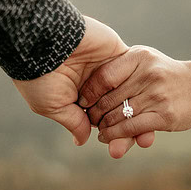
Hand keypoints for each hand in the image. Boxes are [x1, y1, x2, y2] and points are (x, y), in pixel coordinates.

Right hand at [13, 16, 155, 150]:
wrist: (44, 40)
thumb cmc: (40, 76)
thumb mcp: (52, 105)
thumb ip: (73, 121)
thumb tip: (83, 140)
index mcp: (75, 96)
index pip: (98, 119)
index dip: (110, 134)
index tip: (118, 149)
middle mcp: (93, 84)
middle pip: (117, 109)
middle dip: (127, 128)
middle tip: (140, 144)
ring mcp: (106, 68)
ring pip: (129, 95)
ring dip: (138, 114)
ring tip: (147, 136)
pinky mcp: (117, 53)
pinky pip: (134, 75)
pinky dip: (142, 92)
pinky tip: (150, 112)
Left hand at [79, 46, 190, 156]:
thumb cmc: (166, 74)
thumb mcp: (145, 61)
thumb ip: (120, 69)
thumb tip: (86, 92)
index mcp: (139, 57)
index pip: (103, 76)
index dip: (88, 93)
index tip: (81, 101)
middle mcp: (148, 74)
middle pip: (108, 99)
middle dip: (94, 113)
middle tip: (88, 120)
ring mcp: (157, 95)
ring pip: (117, 116)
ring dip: (103, 127)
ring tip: (98, 130)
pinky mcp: (165, 115)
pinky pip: (131, 128)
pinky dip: (115, 136)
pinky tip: (107, 138)